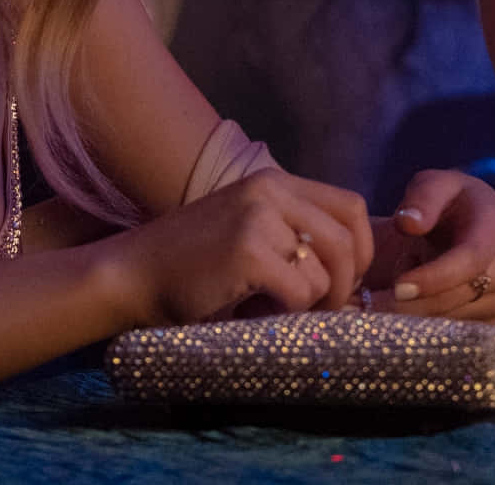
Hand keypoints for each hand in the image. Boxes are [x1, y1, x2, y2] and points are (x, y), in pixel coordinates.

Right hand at [106, 169, 373, 326]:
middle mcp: (271, 190)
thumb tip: (357, 273)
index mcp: (275, 182)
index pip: (352, 209)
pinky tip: (255, 310)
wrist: (133, 274)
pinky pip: (301, 291)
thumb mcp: (251, 230)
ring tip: (274, 306)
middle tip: (321, 310)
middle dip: (346, 286)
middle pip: (347, 240)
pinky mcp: (248, 250)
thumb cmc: (193, 264)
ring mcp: (259, 217)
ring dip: (310, 302)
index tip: (345, 283)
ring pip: (326, 271)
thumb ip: (295, 235)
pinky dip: (287, 313)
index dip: (361, 252)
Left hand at [360, 170, 494, 326]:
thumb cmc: (448, 202)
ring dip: (415, 312)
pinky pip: (457, 339)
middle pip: (457, 299)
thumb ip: (422, 199)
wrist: (471, 223)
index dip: (433, 278)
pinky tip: (410, 306)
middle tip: (366, 305)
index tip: (397, 287)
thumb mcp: (434, 186)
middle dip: (410, 305)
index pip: (468, 261)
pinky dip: (426, 330)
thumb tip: (409, 223)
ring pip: (453, 323)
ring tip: (399, 283)